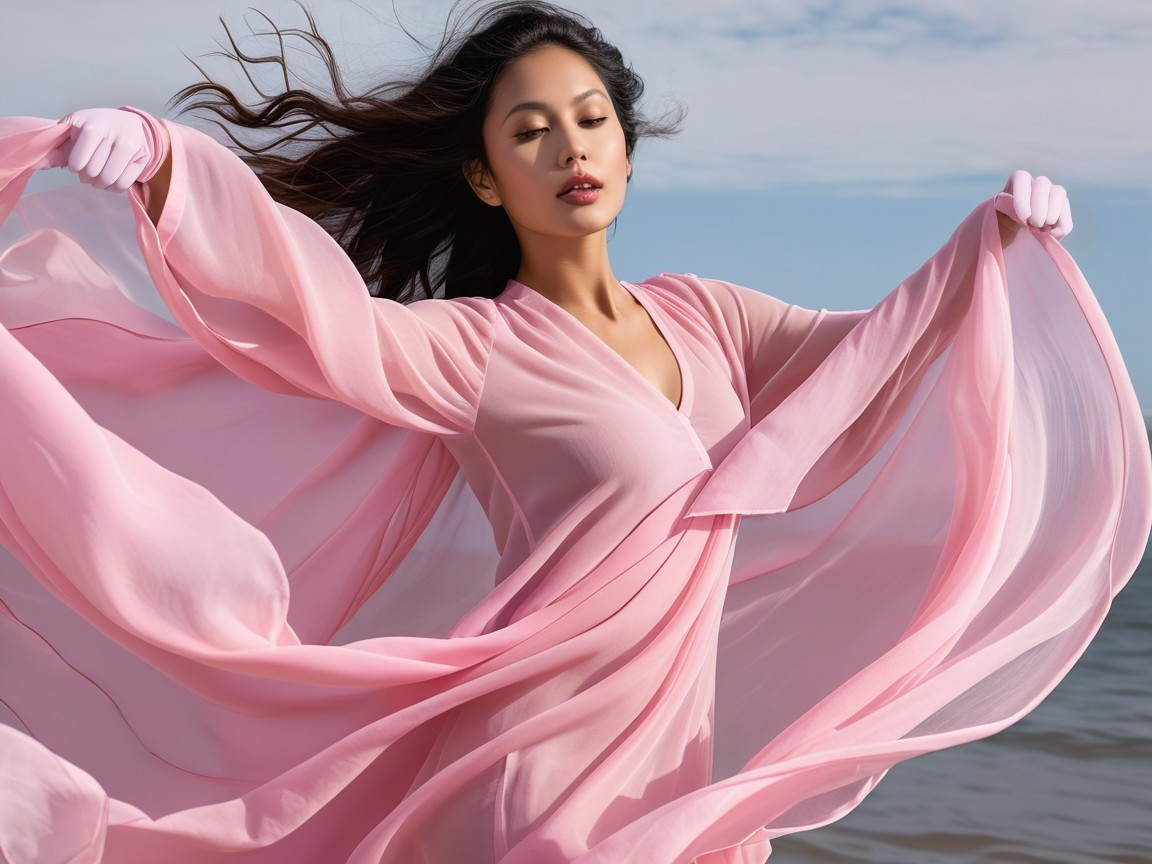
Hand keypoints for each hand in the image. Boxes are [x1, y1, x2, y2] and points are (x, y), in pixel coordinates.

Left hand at [44, 107, 161, 192]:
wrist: (129, 122)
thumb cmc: (96, 126)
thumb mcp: (73, 128)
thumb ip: (56, 145)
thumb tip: (36, 163)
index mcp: (92, 126)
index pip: (78, 163)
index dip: (75, 167)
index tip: (78, 162)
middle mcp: (114, 134)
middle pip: (94, 173)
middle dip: (88, 176)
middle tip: (89, 171)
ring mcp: (131, 146)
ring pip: (110, 179)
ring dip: (101, 184)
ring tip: (99, 177)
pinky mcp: (143, 157)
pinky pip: (125, 184)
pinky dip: (115, 188)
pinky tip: (112, 181)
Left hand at [996, 170, 1072, 240]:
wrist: (1009, 239)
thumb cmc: (997, 227)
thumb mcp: (993, 219)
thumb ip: (1002, 213)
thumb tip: (1021, 213)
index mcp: (1015, 184)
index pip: (1021, 177)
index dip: (1023, 196)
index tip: (1022, 216)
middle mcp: (1035, 185)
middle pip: (1042, 183)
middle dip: (1039, 206)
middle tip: (1033, 224)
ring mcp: (1051, 195)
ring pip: (1058, 192)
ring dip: (1051, 213)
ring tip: (1040, 229)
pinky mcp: (1062, 211)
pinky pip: (1067, 214)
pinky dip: (1061, 227)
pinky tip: (1050, 235)